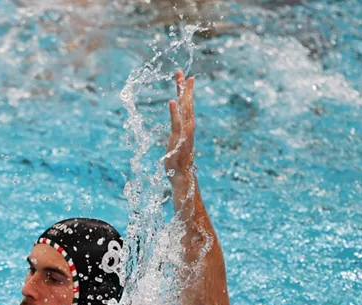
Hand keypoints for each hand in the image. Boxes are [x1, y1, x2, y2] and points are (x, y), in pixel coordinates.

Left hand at [165, 70, 195, 187]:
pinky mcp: (178, 139)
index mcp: (186, 126)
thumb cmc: (178, 161)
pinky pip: (177, 123)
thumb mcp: (176, 144)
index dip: (185, 91)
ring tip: (181, 81)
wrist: (182, 176)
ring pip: (185, 109)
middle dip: (184, 87)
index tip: (185, 78)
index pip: (186, 105)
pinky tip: (173, 101)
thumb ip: (177, 136)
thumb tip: (176, 131)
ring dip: (183, 94)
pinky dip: (175, 112)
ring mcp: (185, 132)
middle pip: (187, 103)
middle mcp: (188, 126)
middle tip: (181, 72)